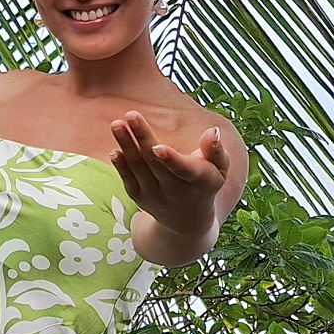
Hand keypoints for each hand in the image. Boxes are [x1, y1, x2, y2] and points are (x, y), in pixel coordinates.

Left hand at [111, 113, 233, 254]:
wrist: (187, 219)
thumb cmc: (205, 182)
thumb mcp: (219, 169)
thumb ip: (215, 149)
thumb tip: (213, 130)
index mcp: (198, 181)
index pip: (183, 169)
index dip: (170, 159)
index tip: (157, 147)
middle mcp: (175, 191)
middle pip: (155, 163)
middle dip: (142, 138)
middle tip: (131, 115)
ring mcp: (155, 196)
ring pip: (139, 168)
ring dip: (126, 146)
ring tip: (116, 124)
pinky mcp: (140, 197)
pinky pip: (128, 180)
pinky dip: (120, 166)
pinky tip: (114, 150)